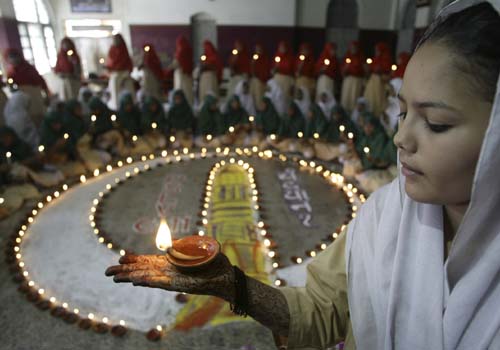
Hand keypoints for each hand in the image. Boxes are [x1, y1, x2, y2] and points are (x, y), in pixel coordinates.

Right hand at [105, 253, 234, 299]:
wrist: (228, 276)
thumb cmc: (215, 264)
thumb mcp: (198, 250)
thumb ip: (183, 247)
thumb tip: (170, 245)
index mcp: (172, 264)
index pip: (149, 262)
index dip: (135, 261)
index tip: (120, 258)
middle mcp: (169, 272)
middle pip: (143, 271)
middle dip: (126, 271)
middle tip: (107, 272)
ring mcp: (172, 279)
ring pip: (147, 278)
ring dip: (131, 277)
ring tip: (115, 277)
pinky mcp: (179, 285)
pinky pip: (160, 283)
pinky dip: (147, 281)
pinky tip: (135, 280)